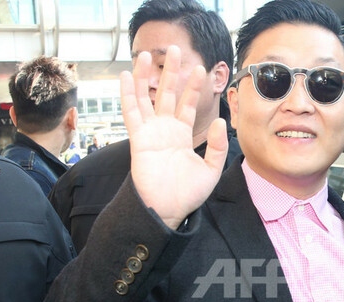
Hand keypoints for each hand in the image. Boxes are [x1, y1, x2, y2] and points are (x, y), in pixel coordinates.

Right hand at [120, 45, 227, 228]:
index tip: (200, 68)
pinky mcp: (139, 139)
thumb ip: (217, 146)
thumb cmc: (189, 193)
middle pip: (167, 94)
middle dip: (171, 72)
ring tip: (146, 53)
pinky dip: (127, 94)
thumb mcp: (211, 169)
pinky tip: (125, 75)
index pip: (187, 104)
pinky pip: (131, 112)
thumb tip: (218, 121)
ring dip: (145, 76)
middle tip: (175, 50)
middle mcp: (165, 130)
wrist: (168, 209)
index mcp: (182, 135)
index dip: (193, 87)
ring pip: (146, 98)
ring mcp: (150, 133)